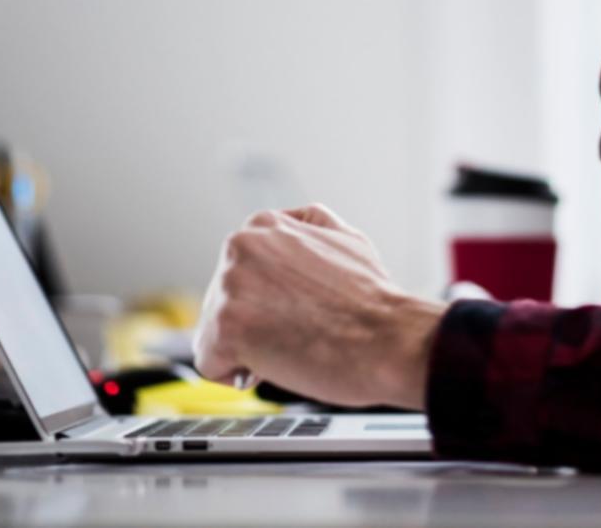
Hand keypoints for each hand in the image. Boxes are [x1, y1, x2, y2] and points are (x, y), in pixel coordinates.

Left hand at [192, 203, 447, 410]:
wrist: (389, 338)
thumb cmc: (373, 300)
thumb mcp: (346, 237)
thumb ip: (309, 227)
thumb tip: (295, 227)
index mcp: (262, 226)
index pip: (239, 273)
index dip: (267, 302)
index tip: (291, 314)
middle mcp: (239, 247)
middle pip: (222, 302)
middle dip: (254, 324)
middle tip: (297, 332)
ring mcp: (229, 285)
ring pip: (216, 332)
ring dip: (247, 348)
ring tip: (290, 347)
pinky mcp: (225, 326)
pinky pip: (211, 363)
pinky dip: (237, 374)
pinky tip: (274, 364)